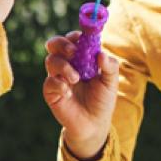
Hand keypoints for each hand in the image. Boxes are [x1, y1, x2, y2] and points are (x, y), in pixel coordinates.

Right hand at [43, 31, 118, 159]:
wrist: (94, 124)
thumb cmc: (102, 100)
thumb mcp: (111, 82)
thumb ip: (110, 66)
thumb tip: (101, 54)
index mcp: (80, 57)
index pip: (73, 39)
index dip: (75, 36)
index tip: (81, 39)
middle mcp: (66, 64)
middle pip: (54, 44)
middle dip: (61, 43)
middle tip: (73, 51)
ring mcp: (57, 77)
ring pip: (50, 60)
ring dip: (63, 66)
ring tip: (76, 78)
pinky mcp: (51, 92)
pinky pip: (49, 82)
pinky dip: (59, 85)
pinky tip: (68, 94)